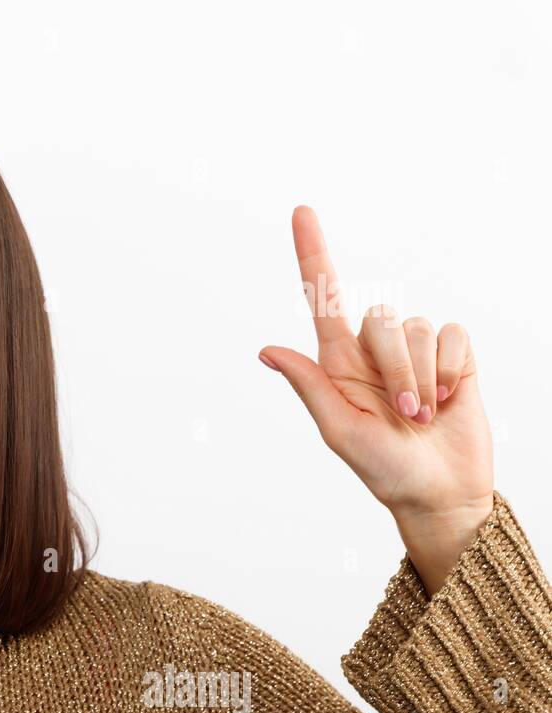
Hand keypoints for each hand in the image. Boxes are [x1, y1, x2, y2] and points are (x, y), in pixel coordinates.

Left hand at [259, 206, 494, 593]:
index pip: (324, 297)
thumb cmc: (384, 469)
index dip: (313, 253)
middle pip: (380, 318)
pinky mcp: (455, 356)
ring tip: (424, 414)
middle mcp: (375, 350)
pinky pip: (454, 336)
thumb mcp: (339, 431)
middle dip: (396, 367)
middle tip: (404, 413)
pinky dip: (453, 369)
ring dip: (424, 376)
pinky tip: (451, 397)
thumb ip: (309, 386)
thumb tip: (267, 350)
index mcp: (338, 362)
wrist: (440, 492)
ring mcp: (416, 352)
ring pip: (419, 328)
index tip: (301, 212)